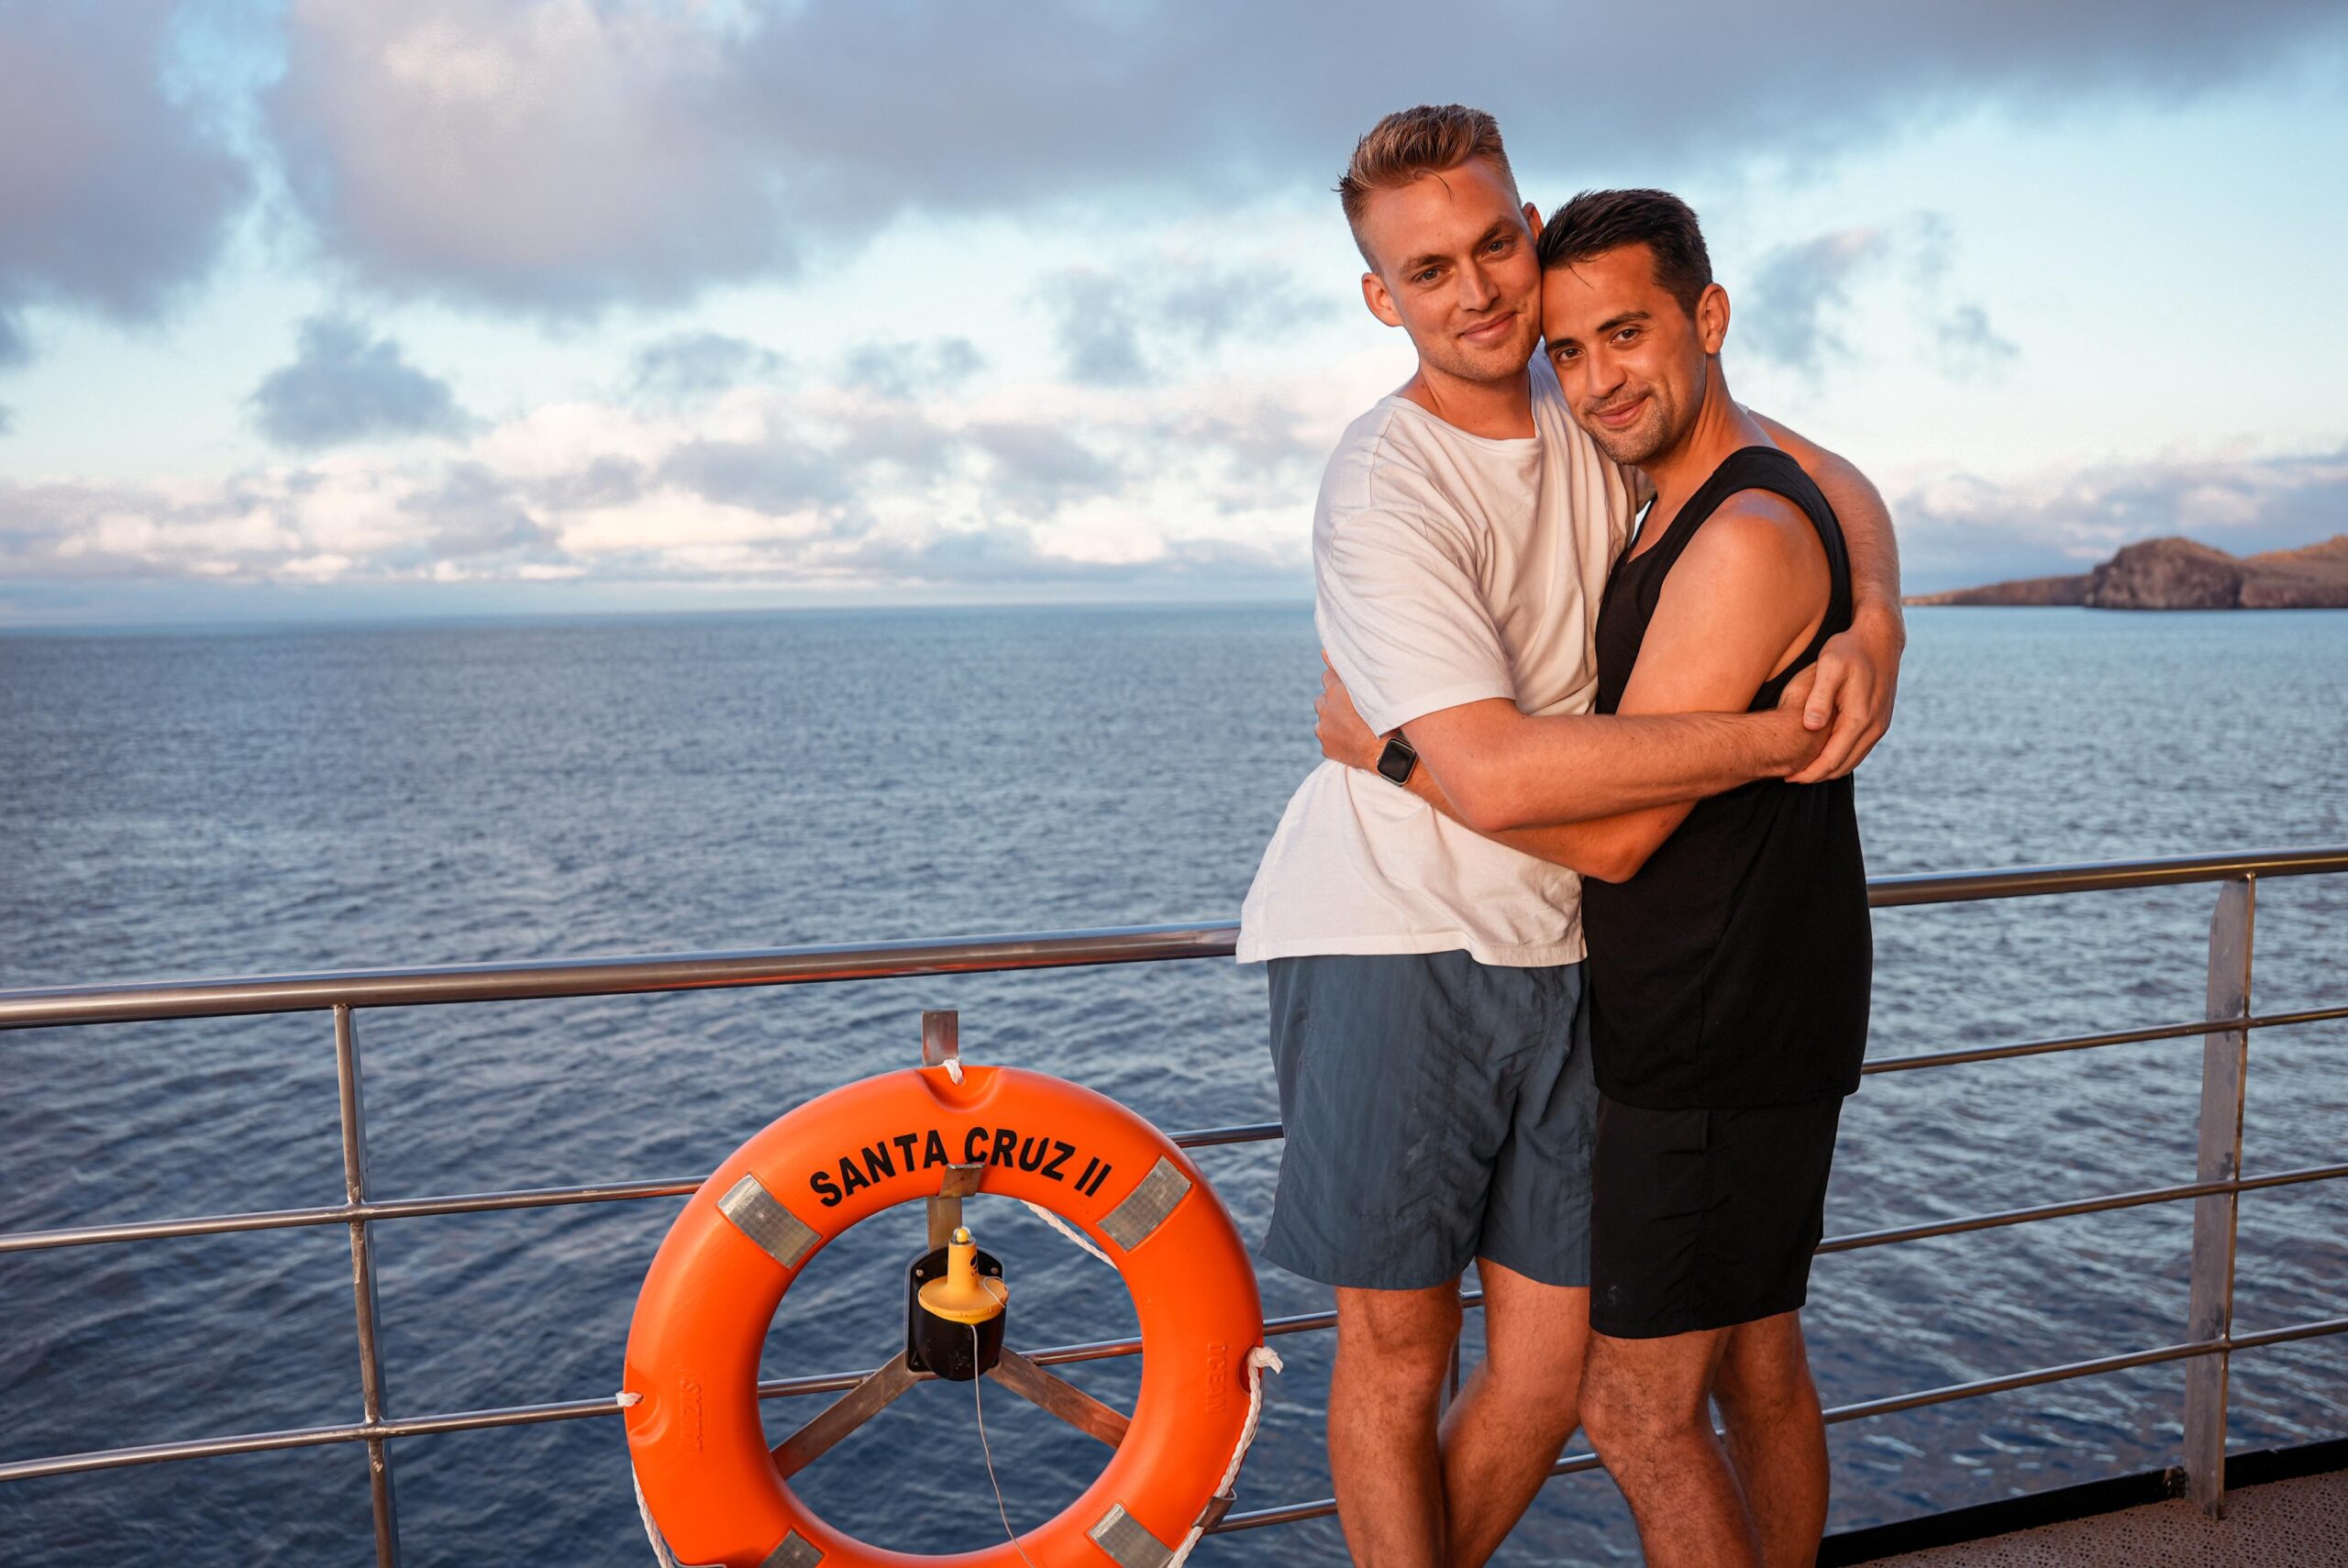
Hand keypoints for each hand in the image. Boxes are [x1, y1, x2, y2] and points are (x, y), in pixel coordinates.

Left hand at [1315, 655, 1382, 771]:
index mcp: (1335, 690)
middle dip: (1334, 703)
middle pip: (1323, 700)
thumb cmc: (1385, 717)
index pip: (1328, 677)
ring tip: (1353, 727)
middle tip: (1353, 711)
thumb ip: (1342, 667)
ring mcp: (1323, 728)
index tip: (1349, 690)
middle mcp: (1325, 708)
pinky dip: (1337, 739)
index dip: (1339, 683)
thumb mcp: (1369, 687)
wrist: (1386, 752)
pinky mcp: (1326, 747)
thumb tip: (1323, 649)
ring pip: (1324, 720)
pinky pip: (1328, 740)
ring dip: (1333, 721)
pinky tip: (1352, 741)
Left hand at [1786, 607, 1901, 783]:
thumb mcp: (1829, 666)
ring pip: (1854, 760)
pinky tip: (1823, 755)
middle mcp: (1874, 726)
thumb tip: (1811, 726)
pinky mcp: (1881, 721)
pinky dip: (1842, 758)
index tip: (1788, 777)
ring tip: (1804, 771)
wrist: (1880, 637)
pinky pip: (1860, 749)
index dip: (1810, 772)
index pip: (1832, 759)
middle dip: (1817, 776)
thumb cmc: (1849, 649)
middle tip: (1791, 778)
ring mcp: (1881, 725)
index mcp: (1860, 717)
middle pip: (1844, 765)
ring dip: (1830, 769)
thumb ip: (1819, 697)